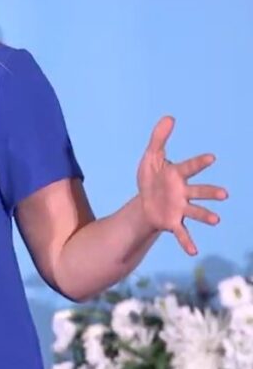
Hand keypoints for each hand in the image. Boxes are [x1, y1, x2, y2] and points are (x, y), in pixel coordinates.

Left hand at [136, 116, 227, 255]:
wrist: (144, 201)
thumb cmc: (152, 177)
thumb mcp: (151, 156)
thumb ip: (159, 138)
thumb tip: (169, 117)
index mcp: (177, 175)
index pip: (189, 167)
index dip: (199, 162)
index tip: (211, 158)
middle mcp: (183, 192)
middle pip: (199, 192)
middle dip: (210, 192)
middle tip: (224, 194)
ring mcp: (179, 208)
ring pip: (195, 212)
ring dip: (205, 215)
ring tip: (215, 220)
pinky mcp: (172, 222)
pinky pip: (181, 233)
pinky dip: (187, 242)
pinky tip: (193, 252)